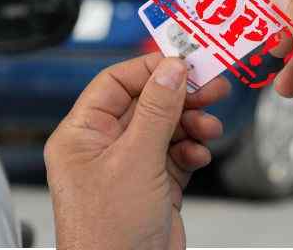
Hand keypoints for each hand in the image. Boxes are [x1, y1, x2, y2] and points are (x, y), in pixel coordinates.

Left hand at [45, 54, 228, 249]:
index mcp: (80, 134)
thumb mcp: (135, 160)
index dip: (149, 70)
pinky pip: (174, 158)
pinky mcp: (151, 190)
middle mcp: (101, 149)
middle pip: (144, 105)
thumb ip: (157, 112)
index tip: (183, 61)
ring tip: (210, 126)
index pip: (113, 84)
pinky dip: (191, 153)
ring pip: (163, 131)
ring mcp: (127, 170)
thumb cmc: (107, 232)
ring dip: (189, 125)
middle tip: (212, 87)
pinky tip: (200, 154)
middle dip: (178, 96)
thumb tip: (170, 69)